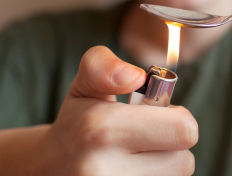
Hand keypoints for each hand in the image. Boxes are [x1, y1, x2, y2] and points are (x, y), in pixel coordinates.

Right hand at [47, 46, 197, 174]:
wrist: (47, 170)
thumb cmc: (78, 122)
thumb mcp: (86, 85)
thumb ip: (105, 66)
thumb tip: (135, 77)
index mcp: (101, 130)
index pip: (184, 130)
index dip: (177, 118)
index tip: (157, 115)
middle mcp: (103, 171)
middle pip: (184, 161)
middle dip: (172, 145)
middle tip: (147, 138)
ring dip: (163, 166)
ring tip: (135, 157)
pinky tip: (131, 171)